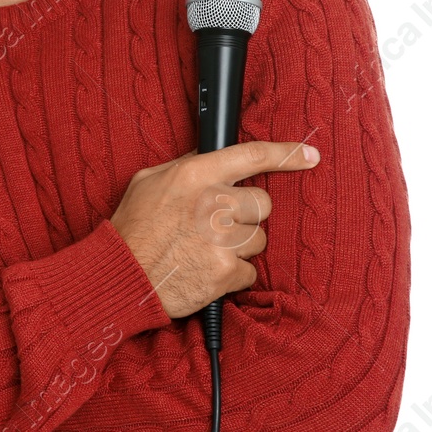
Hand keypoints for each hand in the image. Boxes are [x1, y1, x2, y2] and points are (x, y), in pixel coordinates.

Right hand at [110, 140, 319, 318]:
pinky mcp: (226, 272)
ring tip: (204, 252)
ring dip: (238, 247)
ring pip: (258, 240)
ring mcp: (222, 239)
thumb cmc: (132, 229)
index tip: (310, 155)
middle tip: (219, 226)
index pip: (252, 155)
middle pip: (263, 203)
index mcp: (196, 174)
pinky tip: (205, 271)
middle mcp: (213, 203)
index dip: (286, 154)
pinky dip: (232, 275)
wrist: (120, 277)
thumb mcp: (149, 181)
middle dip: (246, 216)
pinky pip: (249, 271)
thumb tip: (210, 155)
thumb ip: (184, 166)